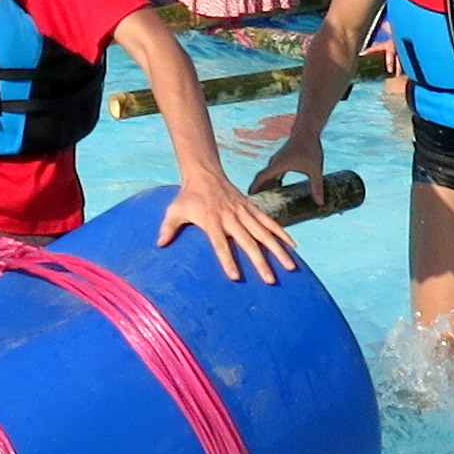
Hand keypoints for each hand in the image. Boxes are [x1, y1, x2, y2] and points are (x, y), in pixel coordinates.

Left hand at [155, 171, 297, 282]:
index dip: (227, 260)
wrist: (204, 173)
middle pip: (247, 242)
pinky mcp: (252, 208)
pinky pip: (269, 221)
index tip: (236, 277)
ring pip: (264, 232)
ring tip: (291, 266)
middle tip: (271, 280)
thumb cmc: (188, 196)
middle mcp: (231, 217)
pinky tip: (293, 246)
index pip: (220, 244)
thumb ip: (168, 227)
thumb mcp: (174, 210)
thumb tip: (159, 244)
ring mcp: (244, 212)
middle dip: (260, 261)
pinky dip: (282, 233)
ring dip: (278, 249)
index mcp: (212, 220)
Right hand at [248, 132, 324, 196]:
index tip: (248, 197)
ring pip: (268, 175)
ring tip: (265, 198)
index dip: (254, 188)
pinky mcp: (282, 159)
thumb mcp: (315, 169)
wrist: (307, 130)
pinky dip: (273, 180)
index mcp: (278, 165)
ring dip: (265, 185)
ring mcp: (277, 160)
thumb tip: (320, 203)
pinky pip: (274, 172)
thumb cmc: (310, 148)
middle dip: (258, 190)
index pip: (261, 178)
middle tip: (255, 204)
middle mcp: (274, 163)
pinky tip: (278, 187)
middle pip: (262, 178)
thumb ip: (317, 186)